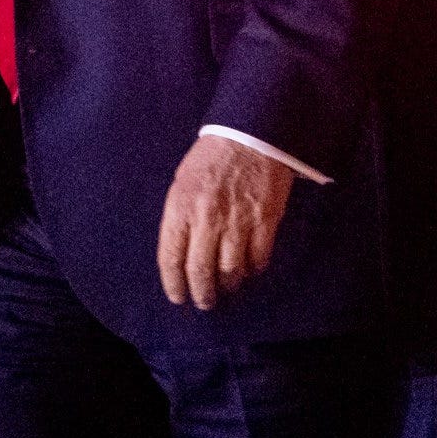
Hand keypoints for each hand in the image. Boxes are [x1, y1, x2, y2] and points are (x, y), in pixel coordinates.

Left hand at [157, 134, 293, 310]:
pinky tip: (248, 270)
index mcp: (180, 207)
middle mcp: (206, 219)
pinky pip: (258, 259)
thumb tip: (181, 252)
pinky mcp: (265, 222)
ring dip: (227, 286)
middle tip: (204, 302)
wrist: (249, 135)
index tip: (178, 297)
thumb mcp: (182, 183)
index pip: (171, 257)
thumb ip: (180, 217)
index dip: (173, 283)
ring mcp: (237, 222)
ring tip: (226, 289)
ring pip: (230, 271)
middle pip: (200, 271)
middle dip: (201, 293)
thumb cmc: (210, 158)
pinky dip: (253, 271)